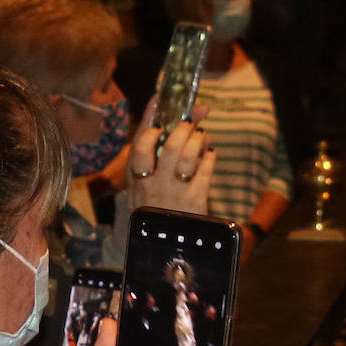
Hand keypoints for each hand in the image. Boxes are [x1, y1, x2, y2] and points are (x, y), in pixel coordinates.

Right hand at [127, 98, 214, 214]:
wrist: (165, 248)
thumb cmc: (155, 209)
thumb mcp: (143, 187)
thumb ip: (155, 157)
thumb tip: (179, 122)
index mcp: (135, 179)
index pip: (140, 144)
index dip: (150, 118)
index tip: (160, 97)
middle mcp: (152, 185)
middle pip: (169, 146)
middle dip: (183, 128)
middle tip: (190, 122)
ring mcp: (174, 193)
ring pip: (188, 156)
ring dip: (198, 140)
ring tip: (201, 137)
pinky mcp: (194, 201)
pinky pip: (205, 170)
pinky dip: (209, 156)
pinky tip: (209, 154)